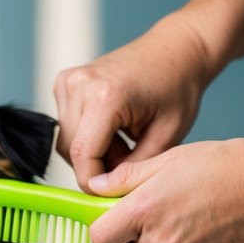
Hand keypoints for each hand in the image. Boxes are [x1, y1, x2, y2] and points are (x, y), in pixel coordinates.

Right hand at [54, 18, 215, 191]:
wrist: (176, 49)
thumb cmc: (178, 86)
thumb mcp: (165, 137)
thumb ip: (132, 170)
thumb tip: (106, 193)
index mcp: (105, 96)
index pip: (83, 156)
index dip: (94, 183)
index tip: (110, 194)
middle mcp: (80, 85)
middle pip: (72, 151)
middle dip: (96, 167)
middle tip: (128, 163)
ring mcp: (69, 82)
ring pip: (67, 141)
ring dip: (91, 152)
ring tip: (124, 144)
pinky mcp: (65, 83)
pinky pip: (68, 126)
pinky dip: (87, 136)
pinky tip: (113, 131)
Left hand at [88, 138, 243, 242]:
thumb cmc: (232, 166)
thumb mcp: (174, 159)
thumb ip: (129, 178)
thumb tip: (97, 188)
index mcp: (147, 213)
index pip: (100, 238)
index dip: (105, 228)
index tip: (113, 219)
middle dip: (137, 241)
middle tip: (160, 216)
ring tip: (199, 214)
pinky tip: (217, 228)